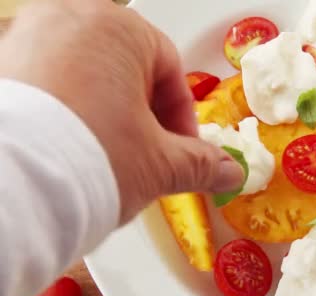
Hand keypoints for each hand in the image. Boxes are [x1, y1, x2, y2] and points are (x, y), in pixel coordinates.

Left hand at [0, 0, 243, 222]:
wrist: (7, 192)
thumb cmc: (82, 159)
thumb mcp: (159, 164)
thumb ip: (201, 163)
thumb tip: (228, 171)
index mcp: (118, 28)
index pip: (170, 68)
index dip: (182, 116)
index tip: (181, 148)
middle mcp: (68, 20)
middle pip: (127, 67)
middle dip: (142, 113)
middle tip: (147, 152)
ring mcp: (26, 39)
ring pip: (85, 73)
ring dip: (104, 111)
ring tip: (105, 154)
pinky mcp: (0, 69)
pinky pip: (47, 84)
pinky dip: (65, 112)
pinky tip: (70, 148)